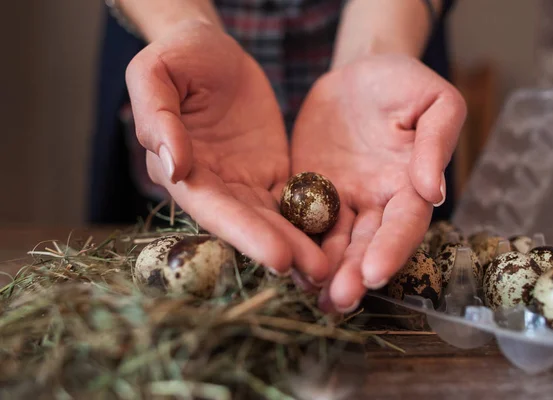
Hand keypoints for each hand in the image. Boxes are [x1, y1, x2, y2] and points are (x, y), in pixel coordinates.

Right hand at [125, 20, 327, 281]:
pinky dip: (311, 220)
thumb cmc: (177, 56)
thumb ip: (157, 117)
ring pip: (272, 218)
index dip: (243, 233)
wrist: (212, 49)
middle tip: (317, 273)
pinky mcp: (271, 173)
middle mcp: (211, 185)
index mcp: (178, 168)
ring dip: (300, 243)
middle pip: (246, 223)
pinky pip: (293, 199)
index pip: (211, 208)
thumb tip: (174, 166)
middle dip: (281, 248)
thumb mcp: (155, 74)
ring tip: (331, 268)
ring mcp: (243, 182)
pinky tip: (335, 238)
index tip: (278, 256)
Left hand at [291, 54, 466, 311]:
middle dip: (354, 274)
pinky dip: (296, 243)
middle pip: (367, 244)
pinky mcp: (309, 191)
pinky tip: (285, 264)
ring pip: (334, 242)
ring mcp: (341, 200)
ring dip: (326, 271)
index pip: (404, 224)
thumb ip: (435, 141)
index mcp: (409, 184)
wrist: (359, 74)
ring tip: (315, 299)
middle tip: (339, 301)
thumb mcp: (434, 100)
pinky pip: (301, 220)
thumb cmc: (403, 82)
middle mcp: (376, 201)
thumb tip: (432, 191)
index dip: (392, 249)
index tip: (375, 273)